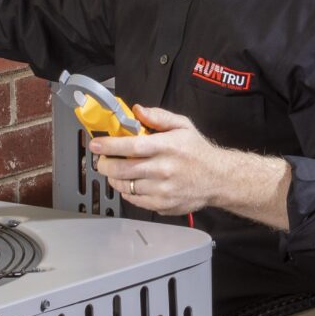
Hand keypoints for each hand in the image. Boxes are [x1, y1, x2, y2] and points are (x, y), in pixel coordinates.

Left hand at [90, 106, 289, 225]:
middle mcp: (164, 169)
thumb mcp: (183, 126)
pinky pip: (135, 200)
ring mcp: (163, 189)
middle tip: (101, 160)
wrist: (218, 179)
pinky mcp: (163, 204)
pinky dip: (127, 192)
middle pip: (123, 169)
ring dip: (114, 178)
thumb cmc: (198, 152)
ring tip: (114, 171)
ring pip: (126, 186)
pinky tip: (129, 183)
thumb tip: (137, 110)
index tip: (96, 144)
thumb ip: (159, 117)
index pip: (131, 146)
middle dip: (105, 164)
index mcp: (168, 146)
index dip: (109, 146)